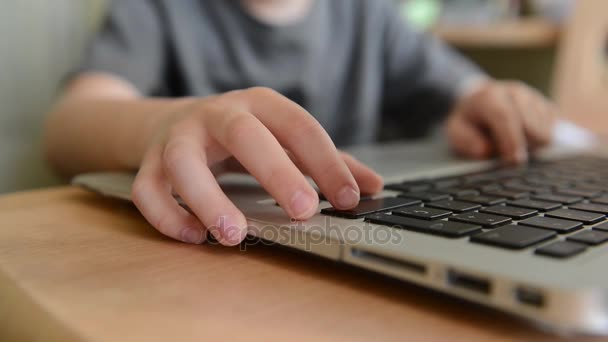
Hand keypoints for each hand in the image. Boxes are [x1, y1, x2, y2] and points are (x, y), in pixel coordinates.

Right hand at [131, 87, 383, 245]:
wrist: (176, 121)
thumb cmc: (243, 136)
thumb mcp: (284, 139)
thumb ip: (325, 162)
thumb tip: (374, 185)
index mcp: (259, 104)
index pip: (299, 126)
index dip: (327, 162)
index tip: (350, 198)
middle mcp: (217, 114)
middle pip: (244, 134)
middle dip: (276, 172)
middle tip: (304, 212)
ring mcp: (178, 137)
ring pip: (182, 161)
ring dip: (208, 199)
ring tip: (234, 235)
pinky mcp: (148, 163)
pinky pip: (148, 189)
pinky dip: (167, 216)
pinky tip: (195, 237)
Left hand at [446, 80, 557, 163]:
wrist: (478, 102)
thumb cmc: (468, 122)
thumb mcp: (456, 132)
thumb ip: (468, 142)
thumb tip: (489, 150)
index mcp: (490, 96)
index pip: (505, 117)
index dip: (512, 141)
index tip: (514, 161)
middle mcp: (516, 92)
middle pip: (532, 126)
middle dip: (522, 146)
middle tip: (507, 155)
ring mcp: (535, 97)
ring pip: (545, 131)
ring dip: (531, 145)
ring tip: (512, 143)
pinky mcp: (547, 106)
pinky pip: (554, 132)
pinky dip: (540, 141)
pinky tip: (524, 139)